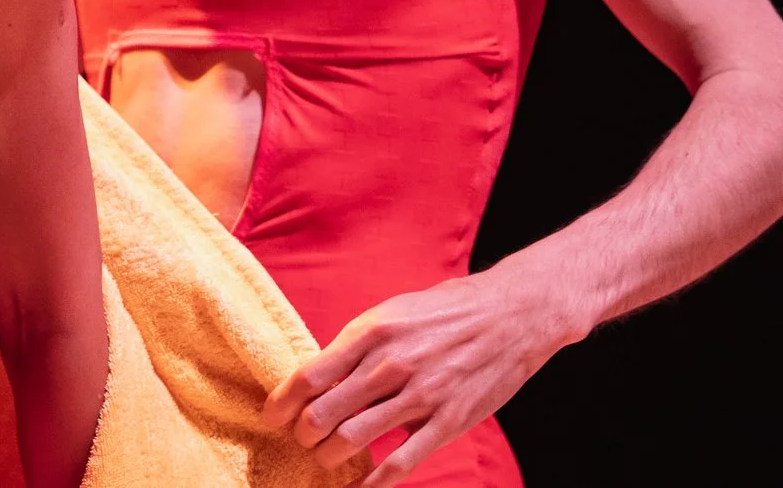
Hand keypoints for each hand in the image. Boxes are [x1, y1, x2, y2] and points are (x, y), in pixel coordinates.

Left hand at [258, 270, 576, 484]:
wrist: (511, 315)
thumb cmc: (446, 311)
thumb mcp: (392, 313)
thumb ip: (357, 344)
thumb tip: (320, 374)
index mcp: (371, 332)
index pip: (309, 375)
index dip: (282, 402)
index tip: (271, 417)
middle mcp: (390, 364)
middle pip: (324, 412)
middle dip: (303, 434)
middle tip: (300, 439)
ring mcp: (420, 396)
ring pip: (354, 439)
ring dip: (330, 456)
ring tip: (324, 457)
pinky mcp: (447, 422)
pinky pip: (401, 463)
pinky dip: (374, 484)